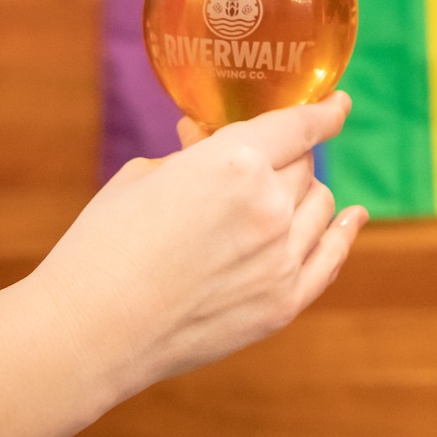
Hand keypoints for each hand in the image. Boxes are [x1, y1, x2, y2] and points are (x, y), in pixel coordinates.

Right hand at [0, 92, 365, 436]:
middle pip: (303, 165)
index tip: (337, 103)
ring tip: (278, 195)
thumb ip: (193, 154)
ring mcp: (280, 259)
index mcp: (234, 161)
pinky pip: (330, 257)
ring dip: (302, 193)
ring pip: (319, 205)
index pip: (296, 125)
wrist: (86, 333)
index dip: (322, 111)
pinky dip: (342, 232)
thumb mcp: (144, 176)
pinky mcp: (281, 305)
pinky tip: (350, 218)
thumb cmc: (103, 247)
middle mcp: (269, 206)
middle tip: (254, 165)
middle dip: (282, 158)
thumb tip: (206, 138)